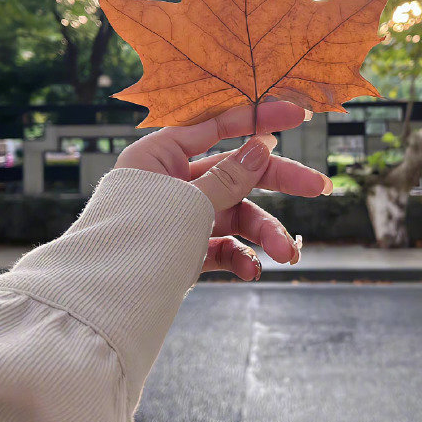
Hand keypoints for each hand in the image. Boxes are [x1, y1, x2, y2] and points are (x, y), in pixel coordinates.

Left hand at [114, 102, 331, 279]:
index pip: (216, 126)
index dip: (258, 119)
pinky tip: (252, 271)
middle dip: (278, 183)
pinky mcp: (184, 251)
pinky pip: (222, 247)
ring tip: (287, 254)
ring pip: (235, 215)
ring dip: (264, 233)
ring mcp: (180, 217)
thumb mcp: (188, 203)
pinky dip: (240, 257)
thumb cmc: (135, 241)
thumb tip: (262, 146)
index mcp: (160, 155)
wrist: (102, 307)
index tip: (297, 114)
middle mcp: (171, 182)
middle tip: (319, 187)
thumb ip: (228, 178)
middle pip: (235, 172)